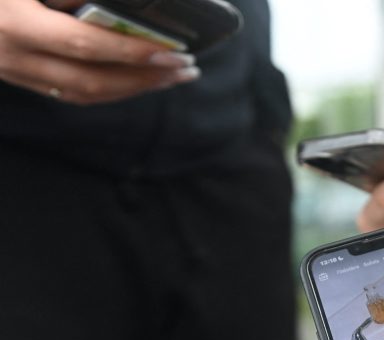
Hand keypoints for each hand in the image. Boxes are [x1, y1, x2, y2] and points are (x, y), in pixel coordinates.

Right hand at [0, 0, 199, 104]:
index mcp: (14, 23)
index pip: (83, 44)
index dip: (129, 51)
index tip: (171, 50)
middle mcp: (12, 54)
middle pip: (91, 82)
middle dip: (145, 79)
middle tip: (187, 69)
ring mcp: (12, 69)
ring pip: (82, 94)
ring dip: (133, 89)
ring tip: (172, 77)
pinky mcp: (14, 74)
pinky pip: (68, 92)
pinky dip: (108, 89)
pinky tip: (135, 80)